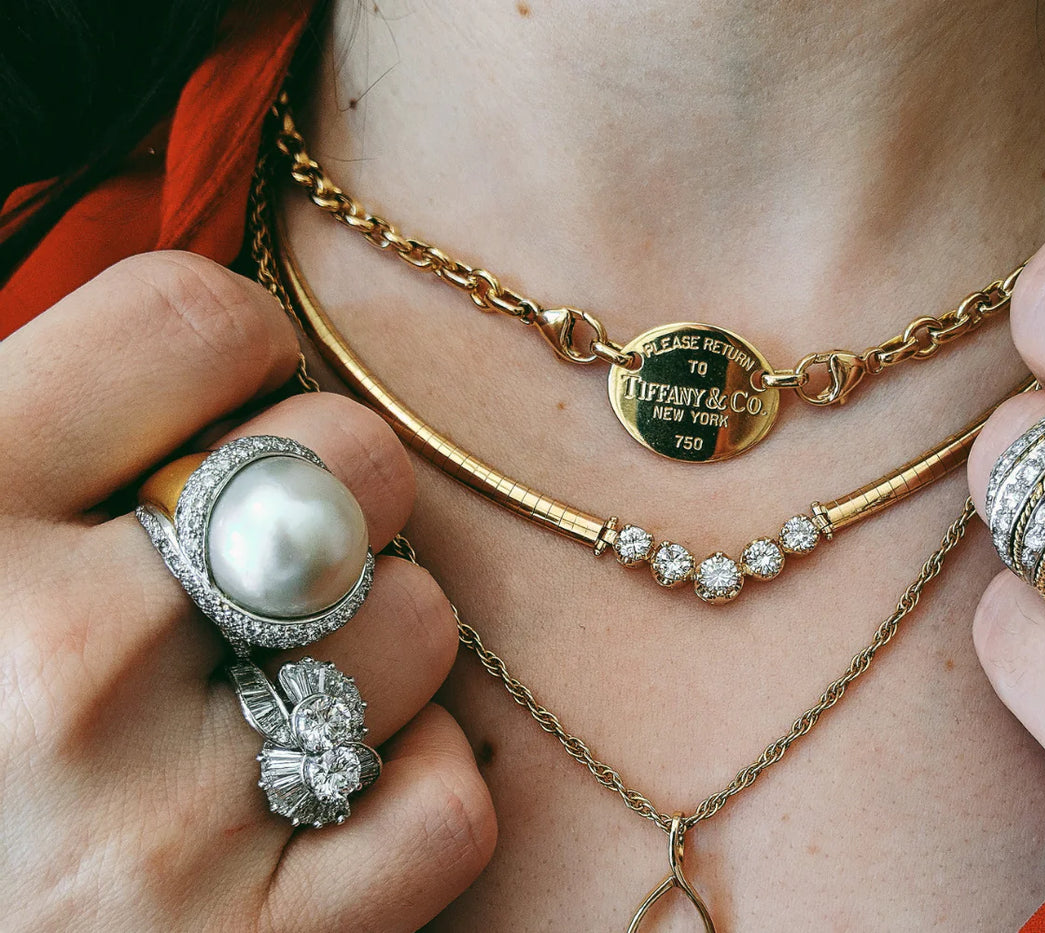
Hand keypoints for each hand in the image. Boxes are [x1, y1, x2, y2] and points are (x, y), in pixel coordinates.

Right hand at [0, 252, 494, 930]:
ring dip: (370, 640)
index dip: (236, 347)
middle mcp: (66, 663)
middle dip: (329, 487)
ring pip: (416, 621)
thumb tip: (199, 355)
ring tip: (274, 681)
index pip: (193, 321)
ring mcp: (174, 819)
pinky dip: (415, 780)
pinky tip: (330, 782)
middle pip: (352, 461)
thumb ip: (39, 440)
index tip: (227, 401)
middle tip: (267, 547)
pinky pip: (447, 802)